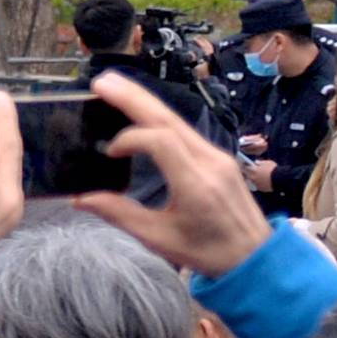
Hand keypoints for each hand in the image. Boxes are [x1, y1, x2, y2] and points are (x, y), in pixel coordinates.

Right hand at [65, 74, 277, 281]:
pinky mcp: (218, 157)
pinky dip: (159, 118)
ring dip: (145, 103)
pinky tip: (141, 114)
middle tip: (101, 82)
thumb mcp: (160, 239)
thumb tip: (80, 198)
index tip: (108, 153)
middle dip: (134, 98)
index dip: (129, 139)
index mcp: (196, 184)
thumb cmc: (208, 253)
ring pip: (177, 120)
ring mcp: (217, 156)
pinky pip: (185, 130)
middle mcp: (210, 161)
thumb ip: (120, 214)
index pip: (160, 141)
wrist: (256, 256)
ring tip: (114, 88)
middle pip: (168, 119)